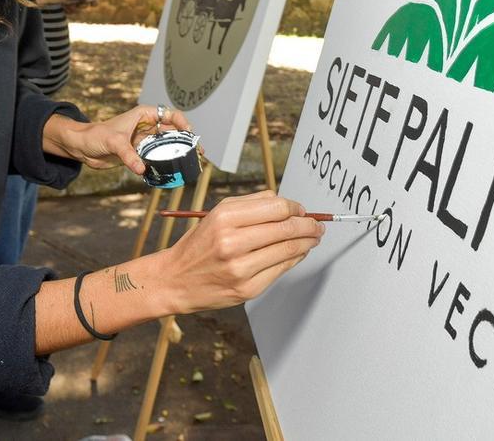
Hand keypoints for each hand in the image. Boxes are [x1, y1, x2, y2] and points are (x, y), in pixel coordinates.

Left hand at [45, 104, 190, 172]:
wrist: (82, 147)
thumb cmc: (95, 136)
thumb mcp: (113, 142)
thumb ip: (129, 155)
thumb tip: (141, 169)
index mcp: (143, 115)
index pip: (169, 114)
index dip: (182, 122)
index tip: (189, 134)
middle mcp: (146, 126)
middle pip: (172, 131)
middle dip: (185, 140)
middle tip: (197, 151)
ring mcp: (144, 140)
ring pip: (166, 145)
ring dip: (177, 152)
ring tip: (190, 161)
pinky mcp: (139, 153)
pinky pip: (156, 157)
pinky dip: (164, 162)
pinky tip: (172, 170)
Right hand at [157, 191, 324, 313]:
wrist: (175, 280)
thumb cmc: (199, 245)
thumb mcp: (217, 214)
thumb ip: (252, 204)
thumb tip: (287, 203)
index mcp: (224, 218)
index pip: (275, 207)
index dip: (295, 208)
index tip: (303, 210)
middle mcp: (232, 242)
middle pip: (286, 228)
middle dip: (309, 225)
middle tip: (317, 225)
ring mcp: (241, 268)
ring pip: (288, 250)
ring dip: (307, 243)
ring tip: (314, 238)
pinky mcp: (247, 289)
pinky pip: (281, 270)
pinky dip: (295, 259)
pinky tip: (298, 253)